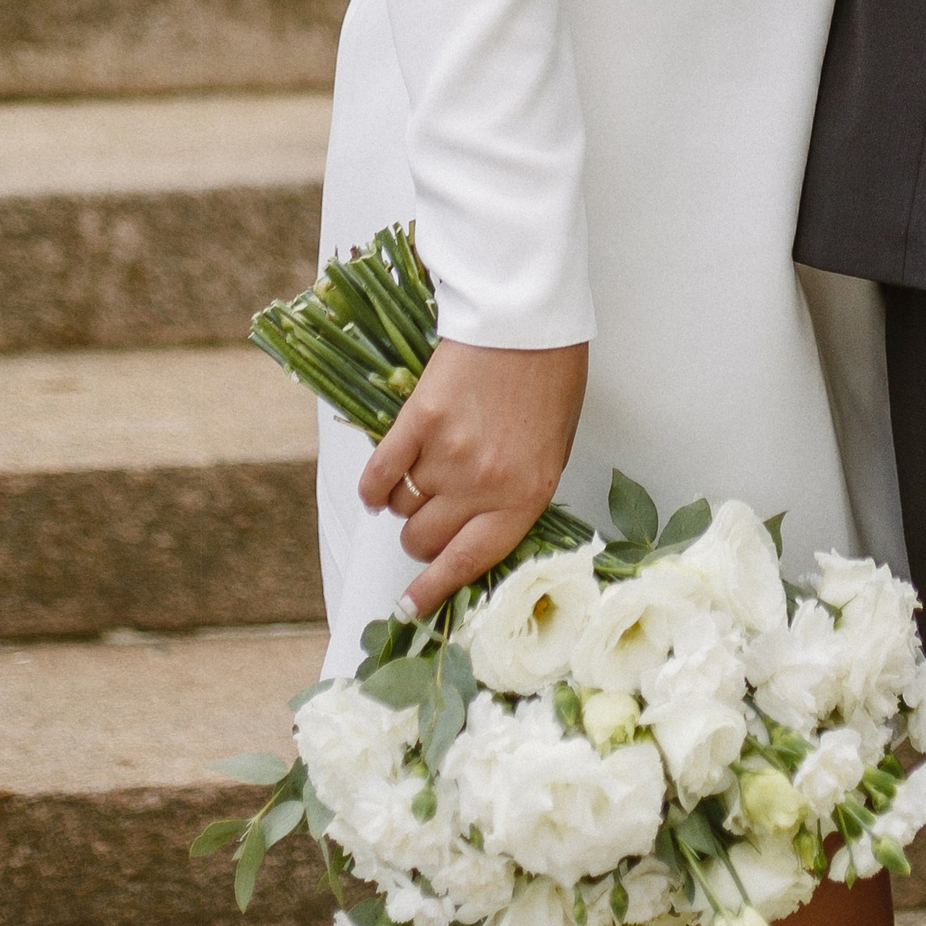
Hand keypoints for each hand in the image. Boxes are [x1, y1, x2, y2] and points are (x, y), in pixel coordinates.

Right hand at [360, 337, 589, 620]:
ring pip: (402, 510)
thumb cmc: (550, 378)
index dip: (434, 590)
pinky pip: (379, 475)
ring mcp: (447, 455)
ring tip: (422, 477)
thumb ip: (516, 494)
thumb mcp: (552, 448)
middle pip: (427, 540)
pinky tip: (380, 485)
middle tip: (431, 515)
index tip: (411, 606)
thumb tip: (475, 529)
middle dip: (424, 537)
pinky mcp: (417, 422)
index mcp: (525, 496)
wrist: (529, 318)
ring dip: (405, 504)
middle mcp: (484, 485)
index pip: (470, 563)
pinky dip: (374, 486)